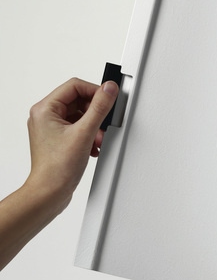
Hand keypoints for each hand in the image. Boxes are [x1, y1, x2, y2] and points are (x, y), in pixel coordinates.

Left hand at [25, 77, 117, 208]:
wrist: (50, 193)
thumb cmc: (57, 168)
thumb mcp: (84, 133)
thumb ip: (99, 108)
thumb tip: (108, 89)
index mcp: (45, 109)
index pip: (75, 86)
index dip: (95, 91)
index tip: (109, 98)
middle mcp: (45, 116)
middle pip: (78, 101)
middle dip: (95, 114)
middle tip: (103, 125)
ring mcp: (51, 129)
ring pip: (80, 116)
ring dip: (94, 127)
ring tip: (97, 140)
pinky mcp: (58, 140)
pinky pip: (78, 128)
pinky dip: (89, 135)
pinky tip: (93, 146)